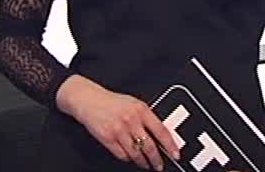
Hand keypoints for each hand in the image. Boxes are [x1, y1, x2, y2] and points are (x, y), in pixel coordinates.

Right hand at [57, 75, 180, 170]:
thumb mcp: (134, 104)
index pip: (161, 131)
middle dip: (156, 160)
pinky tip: (130, 156)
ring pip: (136, 153)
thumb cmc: (112, 102)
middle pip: (149, 146)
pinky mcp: (108, 138)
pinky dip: (128, 158)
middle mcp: (131, 120)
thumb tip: (161, 135)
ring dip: (142, 162)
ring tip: (145, 164)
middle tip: (159, 166)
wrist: (89, 100)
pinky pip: (122, 155)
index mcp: (141, 109)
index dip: (170, 145)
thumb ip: (147, 117)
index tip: (175, 154)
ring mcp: (119, 130)